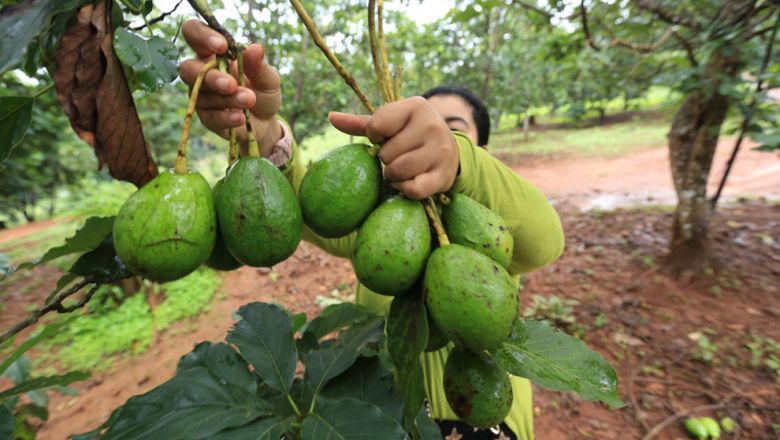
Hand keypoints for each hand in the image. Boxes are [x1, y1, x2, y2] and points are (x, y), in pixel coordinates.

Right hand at [179, 20, 281, 155]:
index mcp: (212, 53)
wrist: (267, 122)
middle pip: (188, 68)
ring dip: (227, 98)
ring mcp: (201, 96)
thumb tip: (255, 48)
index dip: (202, 35)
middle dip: (210, 77)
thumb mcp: (267, 77)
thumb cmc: (263, 91)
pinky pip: (210, 117)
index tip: (222, 46)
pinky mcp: (207, 118)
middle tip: (231, 84)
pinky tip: (240, 117)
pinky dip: (226, 117)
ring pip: (201, 95)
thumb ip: (259, 64)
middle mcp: (201, 72)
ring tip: (249, 100)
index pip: (193, 33)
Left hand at [328, 97, 459, 199]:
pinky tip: (409, 182)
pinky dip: (405, 189)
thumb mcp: (390, 124)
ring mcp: (441, 151)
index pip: (377, 125)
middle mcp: (432, 125)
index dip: (375, 136)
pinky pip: (413, 189)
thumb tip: (330, 117)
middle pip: (387, 153)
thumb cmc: (410, 134)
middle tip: (399, 154)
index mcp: (416, 106)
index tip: (387, 136)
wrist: (449, 150)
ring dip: (393, 175)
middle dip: (386, 158)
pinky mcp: (444, 175)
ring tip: (402, 168)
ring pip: (398, 172)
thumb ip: (361, 123)